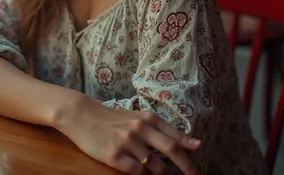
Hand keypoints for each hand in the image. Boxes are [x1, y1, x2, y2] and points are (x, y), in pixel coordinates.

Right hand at [56, 95, 200, 174]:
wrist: (82, 114)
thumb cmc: (110, 117)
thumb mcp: (135, 117)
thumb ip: (156, 128)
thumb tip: (183, 141)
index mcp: (146, 118)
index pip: (173, 134)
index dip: (188, 145)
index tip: (201, 151)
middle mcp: (139, 129)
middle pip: (170, 150)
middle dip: (186, 166)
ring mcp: (127, 143)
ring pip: (155, 166)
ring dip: (163, 174)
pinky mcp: (114, 156)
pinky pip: (136, 172)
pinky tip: (142, 174)